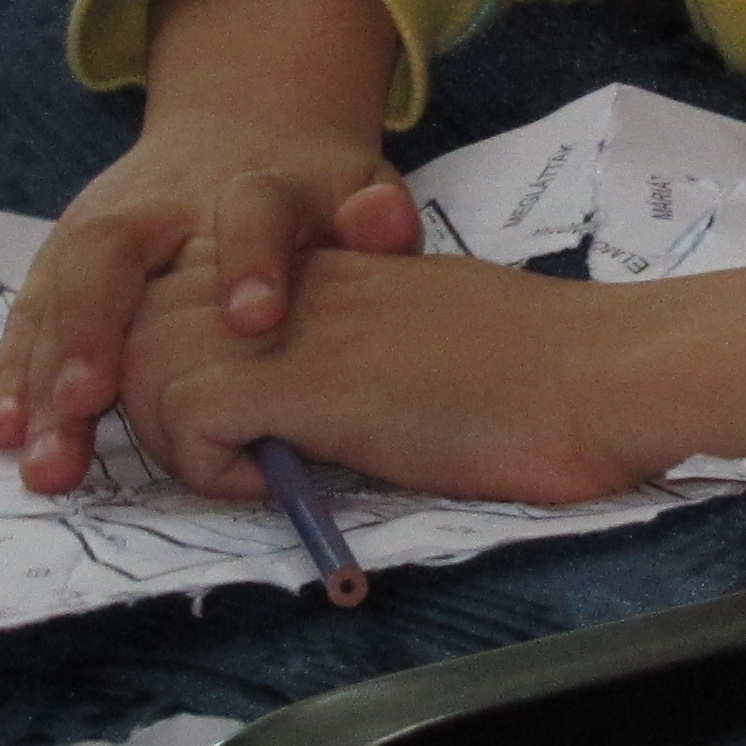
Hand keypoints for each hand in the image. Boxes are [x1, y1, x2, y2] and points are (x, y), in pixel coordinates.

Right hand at [0, 125, 419, 490]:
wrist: (241, 133)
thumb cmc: (306, 198)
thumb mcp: (354, 194)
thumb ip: (373, 217)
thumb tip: (384, 220)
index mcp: (245, 184)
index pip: (248, 211)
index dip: (249, 262)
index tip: (256, 322)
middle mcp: (155, 202)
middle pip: (112, 250)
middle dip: (94, 324)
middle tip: (91, 396)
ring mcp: (98, 229)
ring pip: (61, 291)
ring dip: (45, 376)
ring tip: (46, 459)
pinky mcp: (63, 264)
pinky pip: (31, 319)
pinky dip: (16, 377)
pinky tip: (8, 437)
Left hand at [117, 244, 745, 507]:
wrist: (601, 376)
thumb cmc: (548, 378)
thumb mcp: (430, 340)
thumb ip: (362, 350)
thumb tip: (314, 409)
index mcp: (333, 262)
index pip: (193, 281)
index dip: (182, 354)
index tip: (221, 417)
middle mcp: (299, 279)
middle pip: (145, 318)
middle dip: (153, 399)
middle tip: (218, 457)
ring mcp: (295, 324)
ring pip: (144, 367)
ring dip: (174, 437)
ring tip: (242, 472)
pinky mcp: (301, 380)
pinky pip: (187, 417)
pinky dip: (209, 466)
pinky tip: (270, 483)